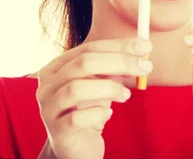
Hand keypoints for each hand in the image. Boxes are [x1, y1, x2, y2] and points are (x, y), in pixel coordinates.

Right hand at [35, 38, 152, 158]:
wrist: (77, 146)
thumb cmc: (89, 108)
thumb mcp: (101, 83)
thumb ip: (115, 66)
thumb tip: (142, 49)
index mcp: (56, 67)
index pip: (88, 48)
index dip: (118, 46)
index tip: (145, 46)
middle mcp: (47, 85)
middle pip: (83, 64)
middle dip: (119, 62)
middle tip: (145, 67)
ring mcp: (48, 108)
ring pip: (76, 89)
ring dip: (108, 88)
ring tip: (125, 95)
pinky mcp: (57, 131)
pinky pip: (77, 119)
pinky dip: (98, 114)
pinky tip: (108, 115)